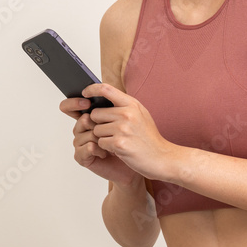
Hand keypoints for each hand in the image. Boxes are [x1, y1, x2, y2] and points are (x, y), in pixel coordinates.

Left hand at [59, 84, 174, 181]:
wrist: (162, 158)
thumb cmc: (149, 138)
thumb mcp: (140, 115)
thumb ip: (123, 106)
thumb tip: (102, 100)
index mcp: (132, 104)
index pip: (106, 89)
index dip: (92, 89)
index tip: (84, 93)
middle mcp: (127, 113)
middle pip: (95, 114)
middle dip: (99, 124)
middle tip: (112, 132)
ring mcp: (123, 128)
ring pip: (96, 130)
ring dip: (103, 137)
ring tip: (119, 141)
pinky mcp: (119, 143)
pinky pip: (100, 142)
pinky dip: (107, 148)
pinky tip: (119, 149)